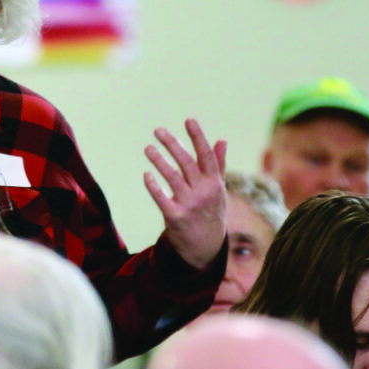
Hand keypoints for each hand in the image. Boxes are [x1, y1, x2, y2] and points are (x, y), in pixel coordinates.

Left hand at [144, 118, 226, 269]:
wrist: (205, 248)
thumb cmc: (211, 212)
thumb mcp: (218, 190)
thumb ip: (218, 165)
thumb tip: (221, 140)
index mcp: (214, 183)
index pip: (206, 155)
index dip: (197, 137)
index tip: (188, 120)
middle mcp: (204, 192)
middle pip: (187, 163)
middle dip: (172, 144)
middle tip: (158, 130)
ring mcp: (189, 205)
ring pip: (172, 177)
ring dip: (159, 161)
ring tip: (148, 148)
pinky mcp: (175, 217)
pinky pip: (161, 197)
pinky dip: (153, 185)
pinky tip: (146, 175)